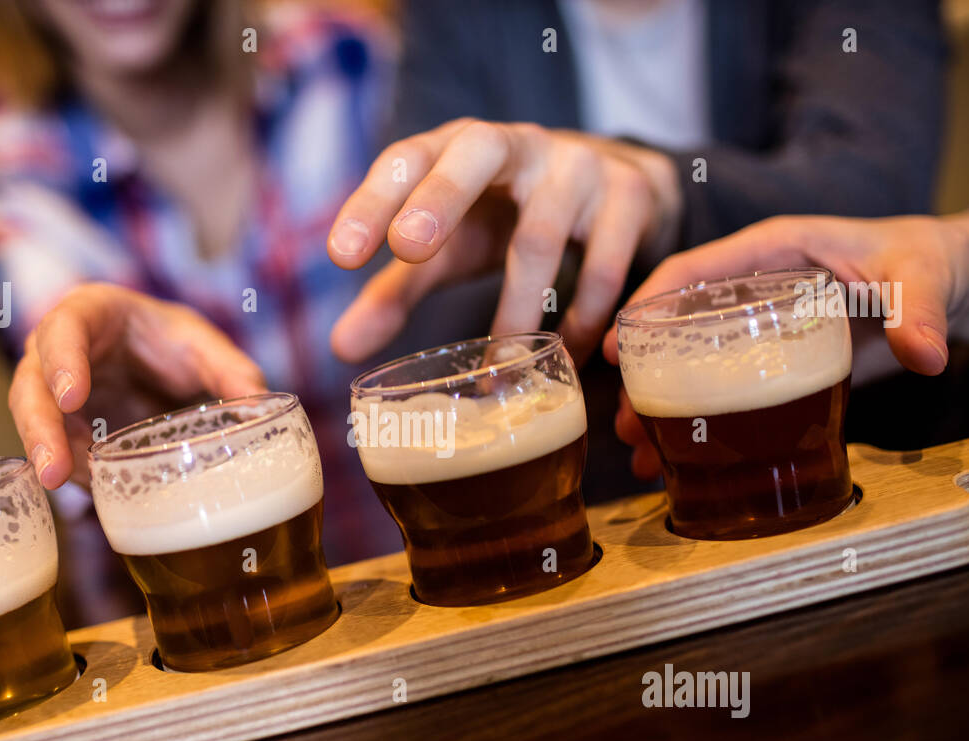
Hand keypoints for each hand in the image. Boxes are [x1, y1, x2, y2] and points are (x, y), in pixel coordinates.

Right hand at [8, 283, 266, 488]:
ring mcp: (52, 391)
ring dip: (49, 456)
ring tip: (64, 486)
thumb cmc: (168, 339)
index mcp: (89, 314)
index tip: (74, 396)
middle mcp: (57, 351)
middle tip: (55, 469)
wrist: (153, 357)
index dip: (63, 362)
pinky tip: (93, 493)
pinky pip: (59, 450)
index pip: (65, 329)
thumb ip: (228, 368)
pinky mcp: (62, 427)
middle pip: (31, 385)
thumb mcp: (200, 343)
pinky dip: (74, 471)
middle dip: (40, 428)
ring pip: (34, 422)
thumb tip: (260, 405)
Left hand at [326, 119, 681, 363]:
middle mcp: (516, 143)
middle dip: (439, 199)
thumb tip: (340, 350)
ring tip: (498, 369)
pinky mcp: (628, 197)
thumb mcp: (449, 251)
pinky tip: (562, 356)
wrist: (615, 185)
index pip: (406, 159)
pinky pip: (605, 264)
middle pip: (475, 151)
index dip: (372, 201)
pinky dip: (584, 318)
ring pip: (542, 233)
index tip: (341, 256)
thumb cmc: (507, 219)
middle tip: (407, 250)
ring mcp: (577, 164)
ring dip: (517, 308)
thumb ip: (395, 292)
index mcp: (456, 147)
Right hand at [604, 214, 968, 480]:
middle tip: (626, 422)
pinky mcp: (777, 360)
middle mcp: (753, 290)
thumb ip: (920, 311)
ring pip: (694, 364)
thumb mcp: (922, 277)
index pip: (691, 273)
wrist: (953, 283)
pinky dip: (703, 423)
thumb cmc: (928, 260)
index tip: (616, 349)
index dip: (646, 308)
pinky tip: (682, 460)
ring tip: (642, 452)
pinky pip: (727, 387)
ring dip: (663, 408)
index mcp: (771, 253)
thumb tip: (925, 356)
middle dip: (645, 377)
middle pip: (678, 329)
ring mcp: (762, 328)